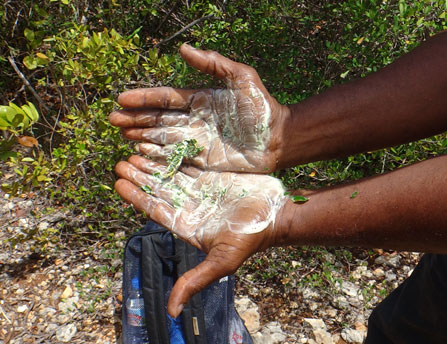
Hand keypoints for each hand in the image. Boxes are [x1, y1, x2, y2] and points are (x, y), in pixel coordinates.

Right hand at [110, 44, 289, 172]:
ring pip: (162, 137)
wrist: (278, 138)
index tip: (122, 98)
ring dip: (141, 136)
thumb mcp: (241, 78)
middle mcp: (193, 119)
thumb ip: (214, 64)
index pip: (166, 97)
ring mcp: (196, 140)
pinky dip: (157, 156)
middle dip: (135, 118)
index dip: (144, 98)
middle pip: (158, 118)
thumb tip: (183, 49)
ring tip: (122, 135)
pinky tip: (140, 154)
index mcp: (199, 99)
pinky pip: (174, 157)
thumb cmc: (262, 107)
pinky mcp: (201, 160)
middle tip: (112, 120)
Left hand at [114, 155, 286, 315]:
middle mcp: (190, 208)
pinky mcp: (212, 177)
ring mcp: (200, 191)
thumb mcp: (222, 263)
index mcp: (187, 227)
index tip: (118, 183)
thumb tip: (172, 311)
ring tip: (133, 152)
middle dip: (139, 178)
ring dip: (151, 166)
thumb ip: (196, 281)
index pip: (155, 211)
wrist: (276, 216)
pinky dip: (172, 157)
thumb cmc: (250, 239)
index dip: (136, 198)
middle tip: (121, 163)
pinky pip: (187, 165)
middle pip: (158, 191)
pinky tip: (158, 147)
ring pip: (169, 176)